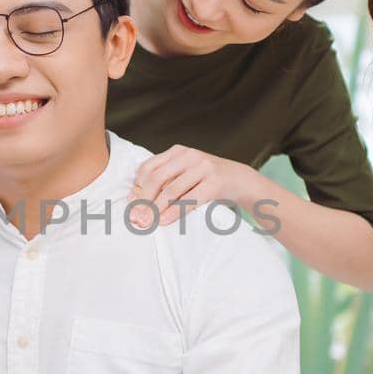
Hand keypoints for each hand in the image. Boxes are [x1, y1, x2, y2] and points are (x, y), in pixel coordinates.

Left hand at [127, 145, 248, 227]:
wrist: (240, 180)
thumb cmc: (206, 179)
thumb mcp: (185, 173)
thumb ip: (164, 181)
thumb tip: (134, 200)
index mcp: (178, 151)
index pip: (148, 167)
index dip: (137, 187)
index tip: (131, 204)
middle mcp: (189, 156)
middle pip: (156, 178)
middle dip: (144, 200)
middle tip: (136, 217)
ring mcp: (203, 168)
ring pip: (171, 190)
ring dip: (156, 209)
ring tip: (147, 222)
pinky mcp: (215, 183)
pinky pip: (189, 200)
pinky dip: (174, 213)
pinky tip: (164, 221)